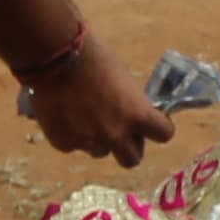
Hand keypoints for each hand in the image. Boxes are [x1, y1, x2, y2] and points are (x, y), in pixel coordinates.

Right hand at [22, 38, 172, 163]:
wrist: (56, 61)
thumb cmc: (95, 60)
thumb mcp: (124, 80)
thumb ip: (130, 104)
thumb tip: (129, 115)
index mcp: (136, 115)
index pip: (164, 133)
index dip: (159, 128)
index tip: (152, 122)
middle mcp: (115, 135)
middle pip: (132, 159)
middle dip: (129, 147)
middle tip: (122, 132)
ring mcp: (88, 143)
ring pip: (100, 151)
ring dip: (99, 141)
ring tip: (87, 118)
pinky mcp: (64, 144)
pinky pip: (75, 145)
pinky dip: (74, 134)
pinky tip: (67, 114)